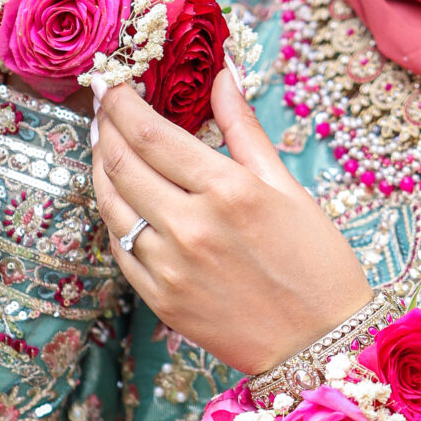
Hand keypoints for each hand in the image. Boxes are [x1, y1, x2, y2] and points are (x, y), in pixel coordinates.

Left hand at [90, 68, 373, 374]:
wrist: (321, 343)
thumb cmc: (316, 262)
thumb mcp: (287, 187)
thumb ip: (244, 129)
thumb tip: (222, 76)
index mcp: (228, 190)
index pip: (150, 133)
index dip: (121, 101)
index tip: (111, 79)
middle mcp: (191, 226)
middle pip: (121, 163)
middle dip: (104, 126)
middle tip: (103, 104)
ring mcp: (170, 266)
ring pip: (111, 204)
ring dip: (99, 167)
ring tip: (104, 144)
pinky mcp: (160, 299)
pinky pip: (120, 248)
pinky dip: (114, 215)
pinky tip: (120, 198)